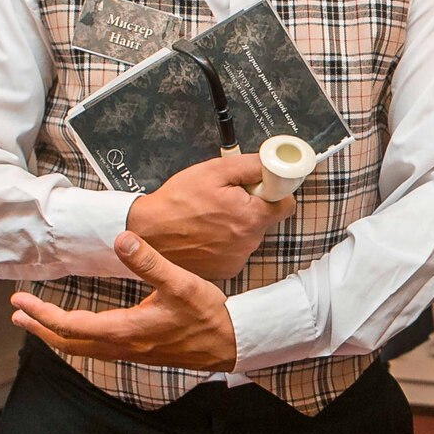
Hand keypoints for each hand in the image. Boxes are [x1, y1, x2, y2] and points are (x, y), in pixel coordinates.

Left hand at [11, 232, 236, 370]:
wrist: (231, 343)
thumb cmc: (208, 315)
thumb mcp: (180, 282)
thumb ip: (148, 261)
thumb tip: (120, 239)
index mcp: (125, 330)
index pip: (70, 325)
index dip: (42, 313)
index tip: (21, 301)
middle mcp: (122, 346)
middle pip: (68, 343)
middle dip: (40, 328)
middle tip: (18, 315)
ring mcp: (130, 353)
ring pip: (82, 349)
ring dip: (56, 336)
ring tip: (38, 324)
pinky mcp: (140, 353)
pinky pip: (97, 350)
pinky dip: (77, 340)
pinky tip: (79, 331)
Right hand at [125, 155, 294, 279]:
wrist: (147, 233)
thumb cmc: (176, 203)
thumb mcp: (214, 171)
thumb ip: (250, 166)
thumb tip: (272, 164)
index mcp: (252, 217)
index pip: (286, 204)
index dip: (275, 191)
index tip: (262, 187)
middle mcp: (249, 242)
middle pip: (266, 218)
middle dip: (252, 206)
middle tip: (225, 198)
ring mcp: (237, 259)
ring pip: (249, 235)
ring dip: (237, 224)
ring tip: (210, 215)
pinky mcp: (224, 270)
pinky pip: (235, 250)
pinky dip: (225, 241)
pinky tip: (206, 232)